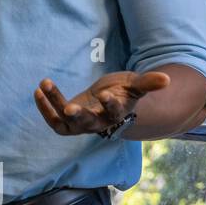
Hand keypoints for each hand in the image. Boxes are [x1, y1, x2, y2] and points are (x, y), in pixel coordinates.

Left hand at [34, 69, 169, 136]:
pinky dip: (44, 107)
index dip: (110, 104)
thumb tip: (167, 80)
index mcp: (116, 114)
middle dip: (79, 116)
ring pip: (66, 121)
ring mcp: (81, 124)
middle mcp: (98, 123)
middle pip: (88, 124)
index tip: (106, 94)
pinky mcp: (67, 122)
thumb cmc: (124, 92)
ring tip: (45, 84)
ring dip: (54, 103)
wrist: (109, 102)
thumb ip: (148, 83)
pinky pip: (54, 120)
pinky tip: (38, 90)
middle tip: (70, 108)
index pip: (114, 112)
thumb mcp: (135, 86)